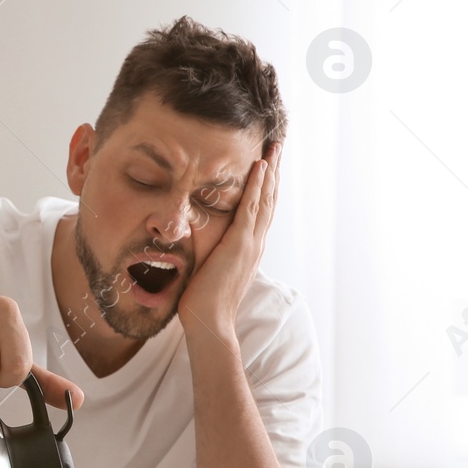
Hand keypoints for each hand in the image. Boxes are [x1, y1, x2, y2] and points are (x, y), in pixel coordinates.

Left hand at [178, 141, 281, 334]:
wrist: (209, 321)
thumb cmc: (202, 300)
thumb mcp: (206, 267)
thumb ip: (206, 250)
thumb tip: (189, 236)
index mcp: (247, 247)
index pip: (260, 209)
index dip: (265, 186)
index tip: (267, 164)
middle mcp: (254, 242)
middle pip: (269, 199)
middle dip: (273, 171)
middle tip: (278, 146)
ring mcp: (250, 242)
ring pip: (265, 198)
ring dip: (270, 171)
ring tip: (274, 148)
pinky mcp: (240, 244)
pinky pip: (251, 208)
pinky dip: (258, 186)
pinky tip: (260, 167)